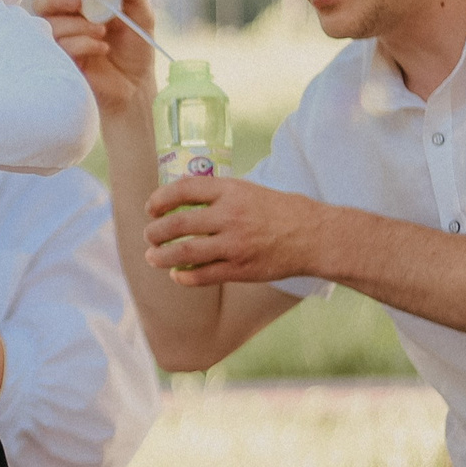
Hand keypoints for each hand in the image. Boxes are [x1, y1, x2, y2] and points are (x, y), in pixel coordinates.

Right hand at [33, 0, 158, 120]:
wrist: (137, 84)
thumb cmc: (135, 49)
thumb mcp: (141, 16)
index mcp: (83, 7)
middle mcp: (68, 23)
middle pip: (43, 3)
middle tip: (78, 4)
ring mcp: (62, 44)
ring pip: (51, 26)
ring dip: (77, 25)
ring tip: (102, 32)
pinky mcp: (61, 64)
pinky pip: (59, 48)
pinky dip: (81, 44)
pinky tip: (102, 48)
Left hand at [142, 175, 330, 285]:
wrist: (315, 236)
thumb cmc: (283, 211)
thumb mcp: (251, 191)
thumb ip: (221, 196)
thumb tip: (186, 202)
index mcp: (232, 191)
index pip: (184, 189)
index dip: (161, 199)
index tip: (151, 208)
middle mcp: (231, 215)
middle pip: (178, 223)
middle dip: (156, 232)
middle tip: (150, 236)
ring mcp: (235, 244)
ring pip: (186, 252)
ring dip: (162, 257)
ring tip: (152, 258)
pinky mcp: (241, 268)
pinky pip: (204, 275)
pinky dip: (185, 277)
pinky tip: (177, 275)